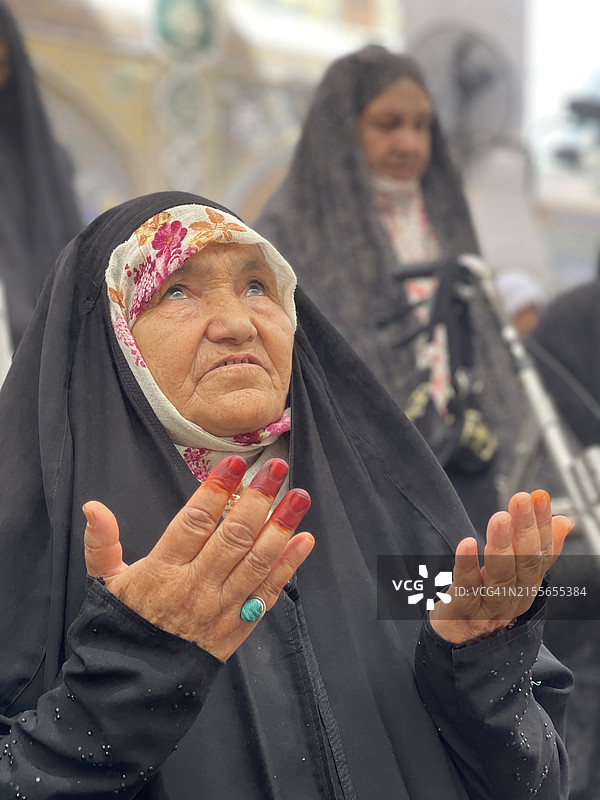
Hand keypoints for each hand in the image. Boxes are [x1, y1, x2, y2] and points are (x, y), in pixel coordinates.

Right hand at [83, 456, 313, 660]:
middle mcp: (196, 587)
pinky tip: (305, 540)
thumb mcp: (105, 583)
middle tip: (277, 468)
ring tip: (299, 498)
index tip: (234, 463)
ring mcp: (222, 607)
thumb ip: (102, 543)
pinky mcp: (240, 624)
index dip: (215, 491)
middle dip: (258, 499)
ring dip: (281, 527)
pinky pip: (268, 592)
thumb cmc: (125, 624)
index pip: (193, 523)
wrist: (137, 685)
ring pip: (257, 561)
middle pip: (233, 537)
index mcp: (161, 571)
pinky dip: (289, 566)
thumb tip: (94, 506)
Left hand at [429, 490, 571, 643]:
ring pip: (500, 576)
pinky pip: (466, 589)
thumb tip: (564, 521)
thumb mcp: (516, 576)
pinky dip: (467, 565)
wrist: (458, 643)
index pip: (542, 553)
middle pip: (524, 563)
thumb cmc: (486, 601)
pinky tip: (467, 543)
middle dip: (525, 529)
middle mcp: (513, 597)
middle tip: (521, 499)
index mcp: (528, 585)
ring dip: (501, 545)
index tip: (540, 496)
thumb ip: (537, 550)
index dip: (543, 524)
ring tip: (500, 518)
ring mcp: (488, 607)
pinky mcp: (461, 612)